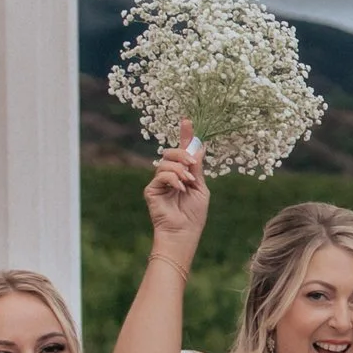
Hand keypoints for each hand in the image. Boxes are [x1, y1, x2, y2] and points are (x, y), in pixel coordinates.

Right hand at [143, 119, 208, 245]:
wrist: (184, 232)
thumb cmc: (194, 214)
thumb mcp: (200, 187)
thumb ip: (197, 168)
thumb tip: (200, 146)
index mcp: (183, 173)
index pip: (183, 151)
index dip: (185, 135)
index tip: (187, 120)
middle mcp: (169, 175)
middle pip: (171, 152)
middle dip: (184, 154)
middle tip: (193, 165)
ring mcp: (159, 182)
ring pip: (166, 162)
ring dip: (181, 169)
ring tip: (188, 182)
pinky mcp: (151, 190)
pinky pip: (161, 174)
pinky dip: (173, 178)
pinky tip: (180, 188)